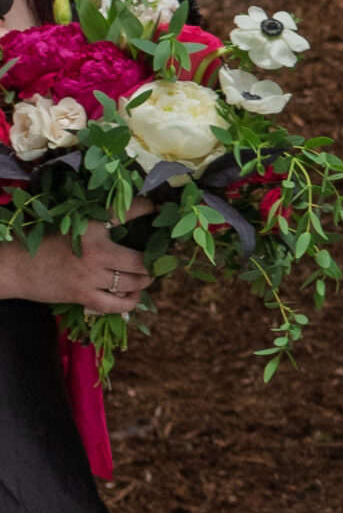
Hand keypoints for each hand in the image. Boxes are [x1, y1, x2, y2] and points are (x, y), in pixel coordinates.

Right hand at [11, 218, 151, 314]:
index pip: (126, 212)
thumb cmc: (44, 243)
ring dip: (144, 281)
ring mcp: (89, 276)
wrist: (14, 266)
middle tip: (157, 259)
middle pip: (140, 260)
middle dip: (154, 262)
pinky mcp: (82, 296)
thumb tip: (135, 215)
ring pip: (133, 283)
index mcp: (90, 227)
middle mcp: (95, 251)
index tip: (156, 208)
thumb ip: (99, 224)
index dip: (146, 208)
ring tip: (146, 276)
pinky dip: (130, 302)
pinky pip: (116, 305)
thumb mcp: (72, 225)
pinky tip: (133, 297)